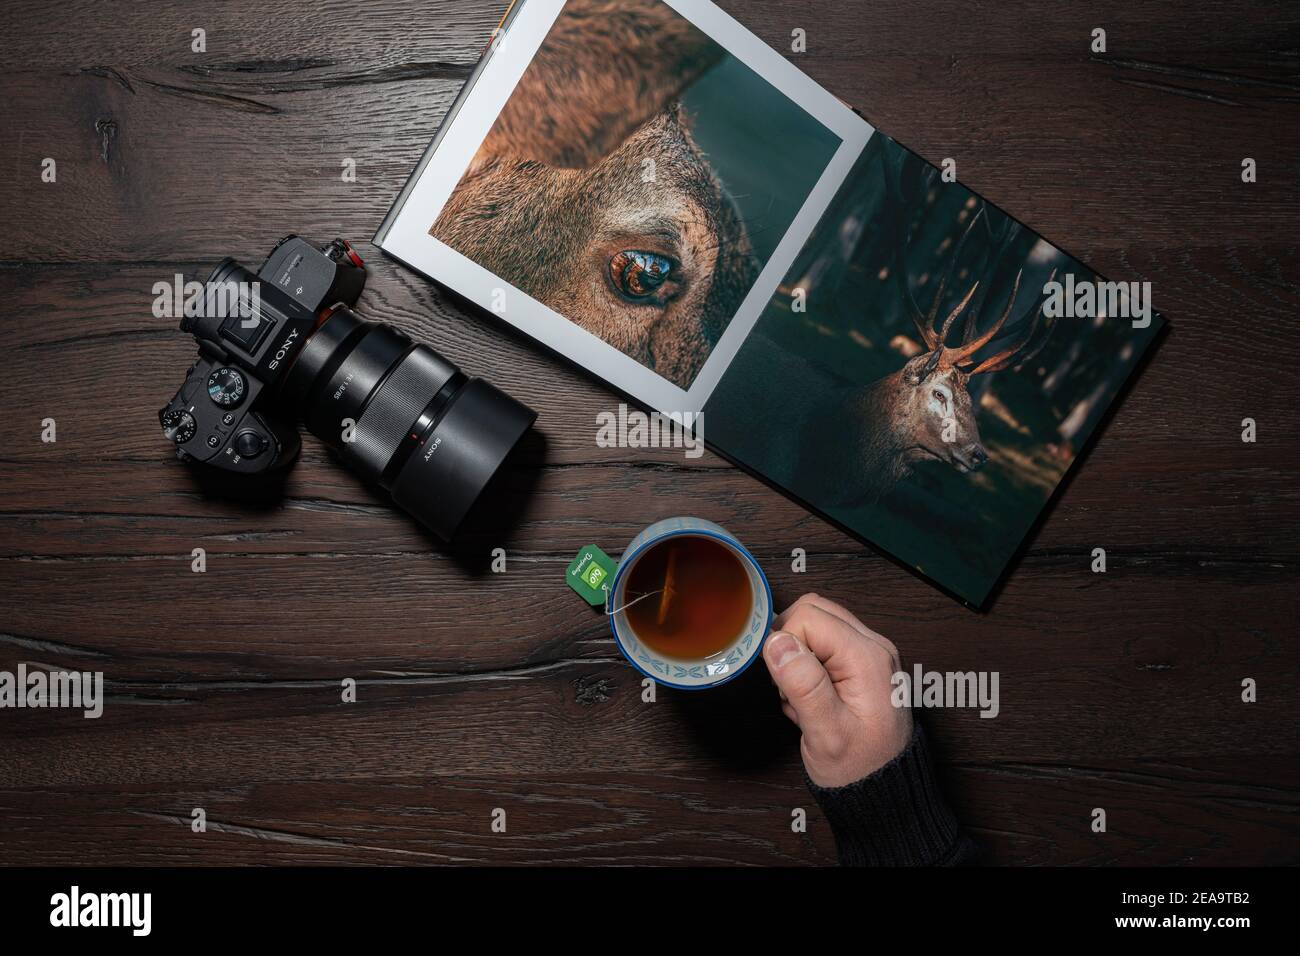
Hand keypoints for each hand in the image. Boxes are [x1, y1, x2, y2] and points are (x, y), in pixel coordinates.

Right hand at [762, 593, 911, 787]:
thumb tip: (777, 643)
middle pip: (814, 611)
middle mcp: (872, 647)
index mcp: (867, 658)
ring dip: (797, 656)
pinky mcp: (860, 664)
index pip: (809, 617)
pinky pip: (823, 645)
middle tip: (789, 686)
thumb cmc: (860, 768)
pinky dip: (807, 665)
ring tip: (802, 697)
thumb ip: (804, 685)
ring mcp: (868, 654)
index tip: (784, 682)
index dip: (785, 644)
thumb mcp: (827, 734)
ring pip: (816, 625)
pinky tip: (811, 699)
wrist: (885, 792)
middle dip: (789, 644)